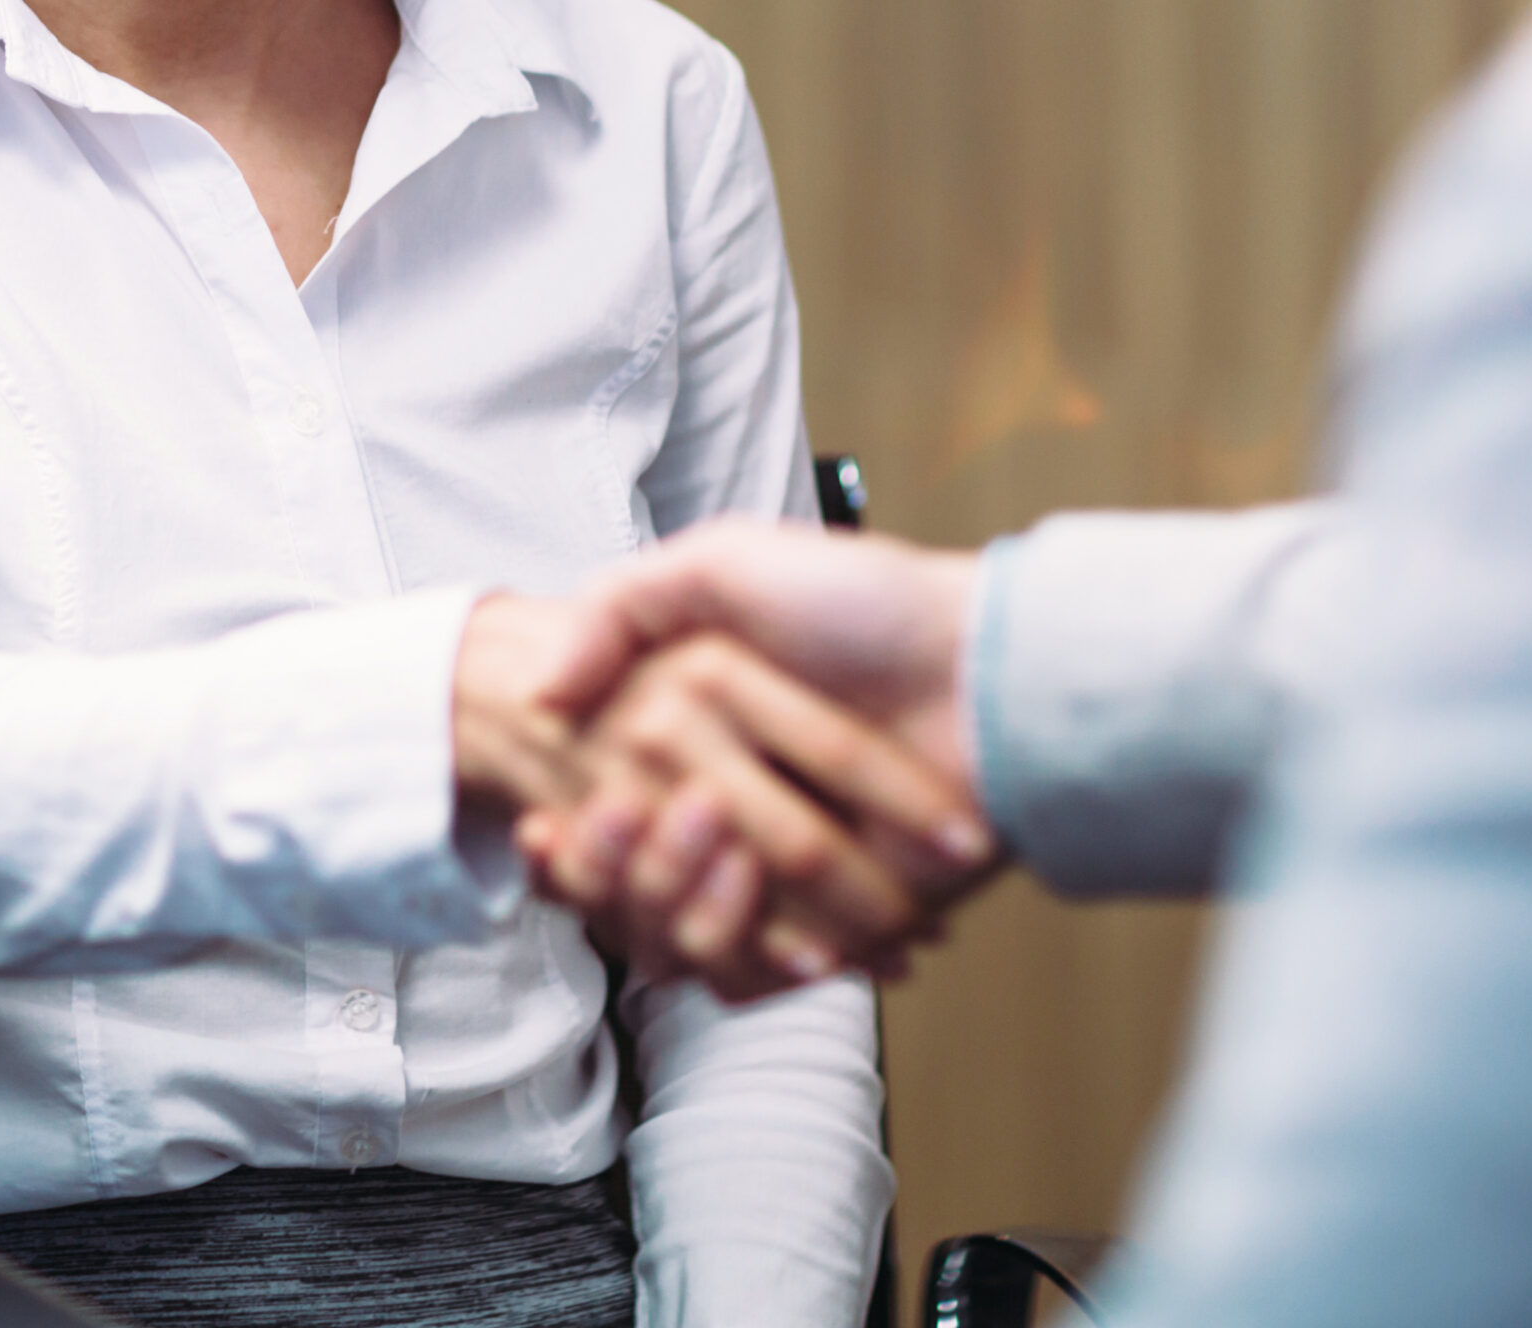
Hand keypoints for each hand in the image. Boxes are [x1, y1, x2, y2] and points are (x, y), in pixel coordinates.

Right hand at [522, 521, 999, 972]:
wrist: (987, 666)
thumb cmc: (866, 601)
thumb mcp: (724, 562)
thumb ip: (626, 602)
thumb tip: (544, 687)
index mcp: (709, 726)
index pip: (623, 804)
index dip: (589, 829)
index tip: (553, 826)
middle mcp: (748, 797)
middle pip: (659, 873)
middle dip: (638, 870)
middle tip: (621, 845)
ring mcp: (801, 862)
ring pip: (710, 928)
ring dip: (696, 917)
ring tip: (709, 874)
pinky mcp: (855, 914)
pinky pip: (784, 968)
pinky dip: (764, 968)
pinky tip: (755, 943)